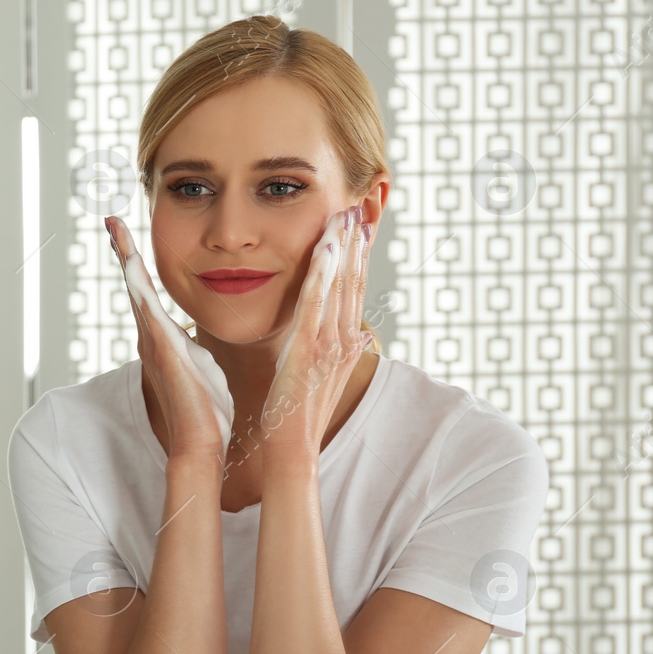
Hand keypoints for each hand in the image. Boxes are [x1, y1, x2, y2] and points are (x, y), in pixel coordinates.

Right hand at [105, 215, 234, 459]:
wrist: (200, 443)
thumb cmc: (205, 411)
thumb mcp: (202, 366)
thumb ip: (195, 348)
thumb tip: (196, 339)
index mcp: (163, 337)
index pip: (147, 291)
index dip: (136, 262)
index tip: (126, 233)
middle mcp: (152, 335)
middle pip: (133, 283)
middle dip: (121, 250)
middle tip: (110, 219)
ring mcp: (153, 340)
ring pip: (136, 290)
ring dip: (125, 258)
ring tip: (115, 228)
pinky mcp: (161, 348)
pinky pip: (146, 309)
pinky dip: (136, 284)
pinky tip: (130, 263)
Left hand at [264, 205, 372, 450]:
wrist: (292, 448)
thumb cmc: (296, 414)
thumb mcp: (320, 375)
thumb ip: (334, 349)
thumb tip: (351, 334)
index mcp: (344, 343)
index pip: (355, 291)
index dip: (359, 257)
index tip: (360, 226)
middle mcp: (344, 339)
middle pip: (355, 281)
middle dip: (358, 243)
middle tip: (360, 205)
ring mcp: (330, 343)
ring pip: (341, 285)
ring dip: (345, 247)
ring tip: (346, 213)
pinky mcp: (309, 347)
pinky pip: (317, 302)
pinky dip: (323, 272)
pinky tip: (325, 246)